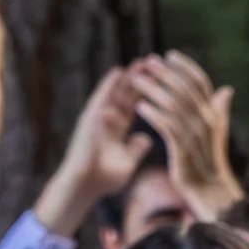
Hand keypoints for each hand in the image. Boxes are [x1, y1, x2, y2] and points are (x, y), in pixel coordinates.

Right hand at [32, 67, 149, 236]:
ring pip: (116, 92)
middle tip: (156, 62)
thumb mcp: (128, 161)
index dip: (150, 92)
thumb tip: (147, 138)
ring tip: (141, 61)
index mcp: (119, 128)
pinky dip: (109, 85)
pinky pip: (100, 99)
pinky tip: (118, 71)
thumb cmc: (104, 179)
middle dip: (141, 79)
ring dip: (128, 77)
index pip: (137, 104)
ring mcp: (98, 118)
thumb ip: (137, 148)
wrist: (84, 187)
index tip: (164, 79)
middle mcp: (108, 119)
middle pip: (128, 94)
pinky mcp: (89, 120)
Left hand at [131, 51, 243, 220]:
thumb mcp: (216, 134)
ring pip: (172, 104)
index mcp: (214, 115)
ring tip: (136, 80)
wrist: (211, 192)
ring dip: (153, 89)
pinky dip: (153, 114)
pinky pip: (166, 126)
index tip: (170, 55)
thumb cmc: (210, 163)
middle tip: (148, 62)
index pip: (201, 82)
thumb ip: (219, 110)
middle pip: (184, 89)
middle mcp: (207, 121)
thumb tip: (227, 89)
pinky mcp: (183, 150)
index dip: (186, 66)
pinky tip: (139, 106)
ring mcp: (196, 135)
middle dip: (165, 73)